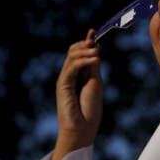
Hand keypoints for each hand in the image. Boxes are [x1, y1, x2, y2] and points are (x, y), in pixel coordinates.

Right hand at [52, 29, 102, 159]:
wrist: (83, 127)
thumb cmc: (90, 108)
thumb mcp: (95, 82)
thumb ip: (93, 65)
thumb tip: (95, 46)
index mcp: (79, 74)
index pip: (80, 53)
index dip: (86, 41)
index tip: (94, 31)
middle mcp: (70, 74)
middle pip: (73, 51)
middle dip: (84, 44)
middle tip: (95, 42)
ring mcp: (65, 79)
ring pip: (71, 56)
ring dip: (85, 51)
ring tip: (96, 52)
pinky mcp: (62, 84)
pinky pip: (71, 67)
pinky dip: (83, 61)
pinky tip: (94, 59)